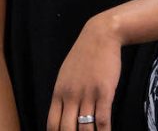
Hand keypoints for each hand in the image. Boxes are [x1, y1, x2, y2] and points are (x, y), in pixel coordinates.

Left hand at [47, 16, 121, 130]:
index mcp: (59, 92)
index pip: (52, 123)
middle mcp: (71, 96)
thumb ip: (63, 94)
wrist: (101, 36)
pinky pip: (103, 119)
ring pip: (85, 128)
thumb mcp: (66, 74)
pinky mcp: (105, 92)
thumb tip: (61, 113)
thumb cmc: (84, 55)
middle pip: (66, 129)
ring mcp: (88, 95)